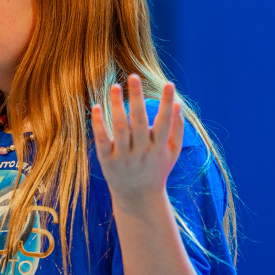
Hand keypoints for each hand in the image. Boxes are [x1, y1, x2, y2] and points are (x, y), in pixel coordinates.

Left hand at [90, 74, 184, 213]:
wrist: (138, 198)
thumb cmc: (156, 169)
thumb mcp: (172, 153)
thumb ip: (178, 130)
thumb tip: (177, 104)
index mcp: (159, 148)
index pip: (165, 122)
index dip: (167, 103)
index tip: (169, 84)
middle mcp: (142, 151)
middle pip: (140, 122)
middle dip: (138, 99)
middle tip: (134, 76)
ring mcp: (123, 156)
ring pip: (120, 128)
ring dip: (117, 106)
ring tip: (115, 86)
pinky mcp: (107, 160)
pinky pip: (101, 139)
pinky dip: (98, 124)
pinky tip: (96, 107)